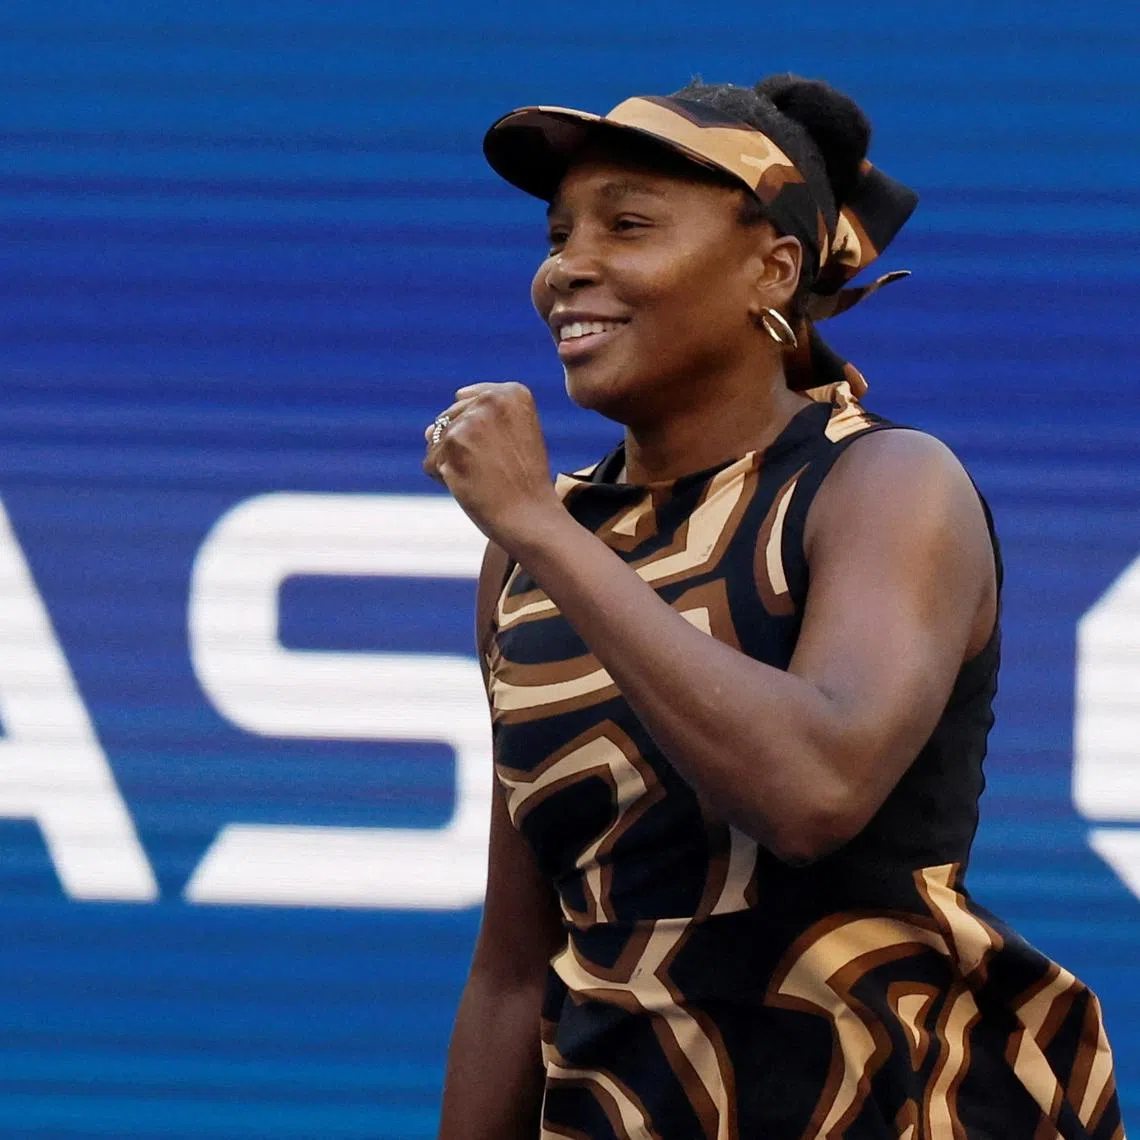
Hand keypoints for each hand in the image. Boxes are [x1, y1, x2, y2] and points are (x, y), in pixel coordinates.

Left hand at [423, 382, 564, 550]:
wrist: (529, 517)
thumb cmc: (523, 482)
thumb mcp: (514, 436)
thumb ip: (475, 420)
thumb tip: (426, 431)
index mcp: (512, 392)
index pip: (468, 401)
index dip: (481, 434)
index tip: (505, 451)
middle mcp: (491, 399)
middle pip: (451, 420)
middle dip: (464, 447)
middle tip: (495, 468)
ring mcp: (470, 421)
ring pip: (437, 441)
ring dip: (453, 463)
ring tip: (483, 477)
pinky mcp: (452, 444)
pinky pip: (430, 461)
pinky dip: (444, 479)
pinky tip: (470, 486)